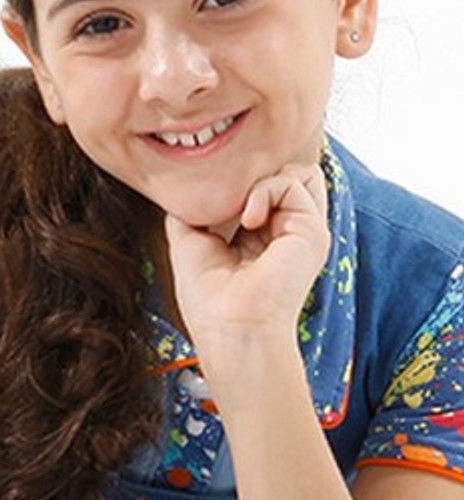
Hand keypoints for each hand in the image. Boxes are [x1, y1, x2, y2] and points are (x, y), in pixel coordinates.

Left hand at [163, 163, 330, 357]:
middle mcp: (287, 232)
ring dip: (260, 180)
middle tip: (231, 198)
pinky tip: (249, 221)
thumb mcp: (189, 239)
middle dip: (257, 173)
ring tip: (241, 213)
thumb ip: (193, 206)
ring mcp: (302, 230)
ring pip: (294, 172)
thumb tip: (194, 182)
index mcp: (263, 236)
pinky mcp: (311, 231)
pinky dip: (263, 191)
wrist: (230, 327)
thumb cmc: (208, 298)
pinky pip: (291, 182)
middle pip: (287, 174)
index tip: (216, 193)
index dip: (242, 179)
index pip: (266, 187)